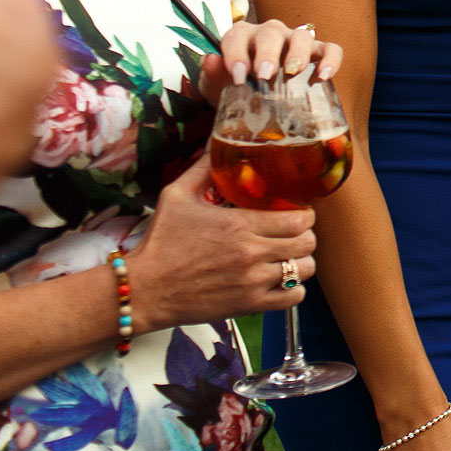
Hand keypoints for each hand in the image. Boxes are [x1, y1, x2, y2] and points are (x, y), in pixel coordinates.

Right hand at [123, 153, 315, 330]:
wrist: (143, 290)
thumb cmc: (160, 242)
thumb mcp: (176, 196)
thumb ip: (203, 169)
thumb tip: (217, 144)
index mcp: (239, 224)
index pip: (300, 218)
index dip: (304, 214)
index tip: (295, 213)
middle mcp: (251, 253)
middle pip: (307, 242)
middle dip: (304, 236)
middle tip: (291, 235)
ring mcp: (253, 281)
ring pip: (305, 270)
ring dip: (300, 262)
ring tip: (286, 257)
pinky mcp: (249, 305)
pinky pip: (294, 297)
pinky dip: (293, 289)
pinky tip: (279, 281)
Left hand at [195, 18, 341, 104]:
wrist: (254, 99)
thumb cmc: (236, 87)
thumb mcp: (217, 84)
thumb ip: (213, 73)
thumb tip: (211, 60)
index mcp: (243, 37)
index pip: (238, 35)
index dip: (237, 53)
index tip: (238, 75)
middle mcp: (270, 34)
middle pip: (271, 33)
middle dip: (268, 53)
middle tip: (265, 74)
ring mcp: (295, 42)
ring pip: (301, 36)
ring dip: (297, 53)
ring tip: (293, 72)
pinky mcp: (318, 53)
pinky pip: (331, 49)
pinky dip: (330, 60)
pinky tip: (323, 76)